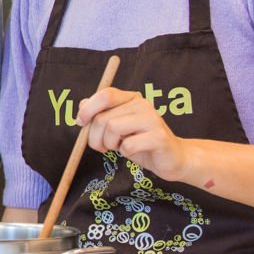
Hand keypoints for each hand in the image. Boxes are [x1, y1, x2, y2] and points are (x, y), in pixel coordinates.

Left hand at [76, 86, 191, 180]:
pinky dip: (125, 153)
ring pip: (112, 128)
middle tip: (102, 146)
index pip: (105, 95)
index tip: (81, 122)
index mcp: (131, 98)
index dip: (88, 109)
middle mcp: (142, 104)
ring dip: (109, 144)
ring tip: (119, 147)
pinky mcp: (159, 137)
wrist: (172, 158)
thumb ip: (100, 114)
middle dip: (94, 136)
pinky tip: (133, 152)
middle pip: (103, 117)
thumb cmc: (140, 142)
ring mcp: (152, 119)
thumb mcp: (117, 127)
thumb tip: (82, 105)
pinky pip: (128, 145)